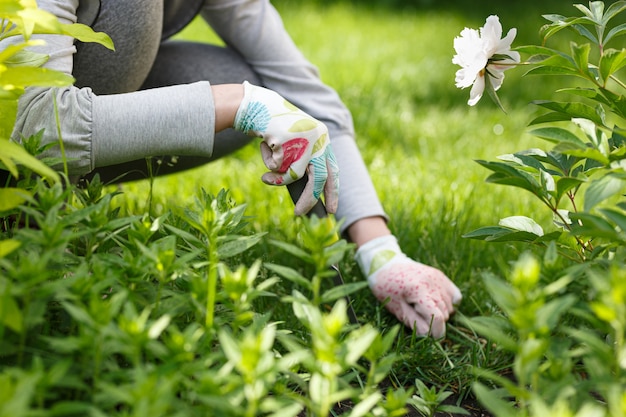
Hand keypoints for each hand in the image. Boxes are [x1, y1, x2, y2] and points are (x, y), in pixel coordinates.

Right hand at [233, 81, 338, 214]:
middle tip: (300, 213)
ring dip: (278, 178)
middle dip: (309, 199)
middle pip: (318, 177)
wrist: (258, 106)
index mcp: (323, 139)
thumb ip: (301, 163)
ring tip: (266, 175)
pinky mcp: (286, 139)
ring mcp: (302, 138)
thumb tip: (306, 195)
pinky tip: (265, 147)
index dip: (332, 191)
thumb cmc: (275, 130)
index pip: (332, 170)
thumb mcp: (294, 145)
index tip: (332, 209)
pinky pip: (276, 166)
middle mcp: (317, 138)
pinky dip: (268, 163)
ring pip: (293, 174)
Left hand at [355, 235, 461, 337]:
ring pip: (450, 306)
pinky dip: (449, 303)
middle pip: (444, 313)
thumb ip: (414, 322)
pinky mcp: (441, 276)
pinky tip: (436, 303)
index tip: (432, 338)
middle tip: (419, 318)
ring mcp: (439, 278)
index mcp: (419, 291)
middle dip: (435, 323)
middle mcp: (433, 283)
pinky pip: (455, 295)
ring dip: (441, 313)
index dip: (437, 333)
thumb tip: (429, 335)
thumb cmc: (386, 288)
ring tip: (423, 308)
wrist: (385, 265)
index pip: (437, 318)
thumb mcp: (396, 308)